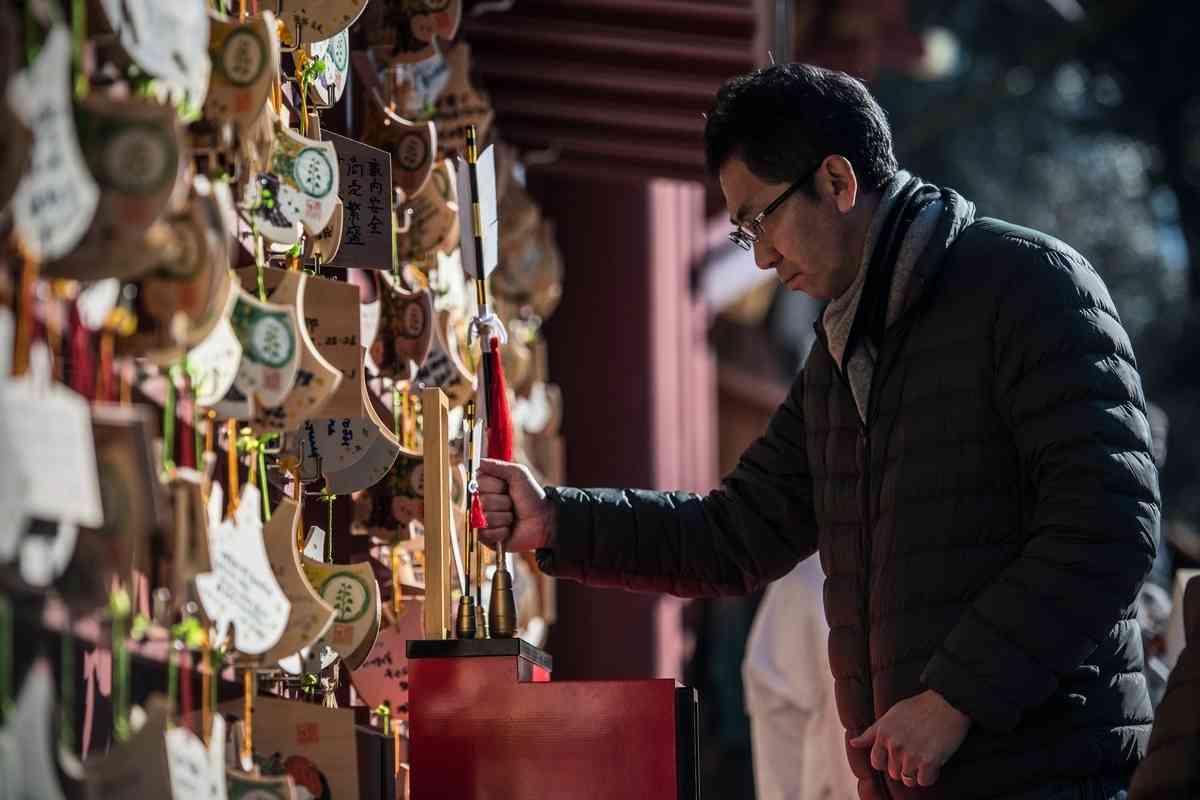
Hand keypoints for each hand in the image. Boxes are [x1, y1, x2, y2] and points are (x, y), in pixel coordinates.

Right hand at [474, 458, 555, 551]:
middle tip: (512, 504)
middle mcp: (480, 503)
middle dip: (503, 503)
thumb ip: (497, 466)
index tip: (507, 487)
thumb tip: (479, 462)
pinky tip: (510, 529)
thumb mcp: (518, 473)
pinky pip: (487, 534)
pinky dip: (502, 531)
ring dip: (505, 517)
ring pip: (485, 518)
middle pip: (482, 502)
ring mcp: (482, 521)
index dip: (495, 486)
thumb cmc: (531, 496)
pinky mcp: (486, 538)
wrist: (544, 519)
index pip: (477, 484)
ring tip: (513, 517)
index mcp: (485, 487)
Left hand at [848, 690, 969, 787]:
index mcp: (883, 733)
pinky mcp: (929, 761)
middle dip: (903, 767)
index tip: (898, 755)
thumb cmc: (919, 707)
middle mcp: (894, 745)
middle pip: (893, 773)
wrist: (947, 703)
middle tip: (915, 754)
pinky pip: (924, 781)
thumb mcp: (890, 715)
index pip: (876, 762)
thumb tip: (853, 743)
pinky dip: (930, 777)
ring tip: (923, 759)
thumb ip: (871, 732)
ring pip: (908, 779)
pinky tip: (933, 765)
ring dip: (916, 773)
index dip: (887, 762)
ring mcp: (911, 754)